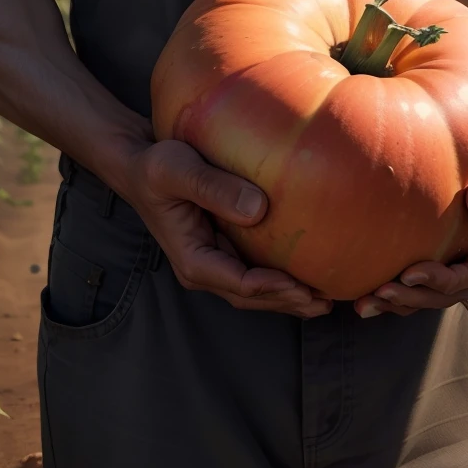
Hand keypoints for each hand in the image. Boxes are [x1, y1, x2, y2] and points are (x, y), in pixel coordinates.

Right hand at [121, 137, 331, 317]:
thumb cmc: (155, 166)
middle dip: (289, 302)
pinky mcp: (223, 248)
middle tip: (327, 302)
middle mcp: (203, 267)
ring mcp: (213, 260)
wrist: (139, 165)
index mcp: (192, 259)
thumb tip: (258, 208)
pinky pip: (254, 270)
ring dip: (289, 297)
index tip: (304, 286)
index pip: (240, 284)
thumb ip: (214, 187)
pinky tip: (306, 273)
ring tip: (326, 297)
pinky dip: (280, 277)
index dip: (274, 288)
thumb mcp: (177, 170)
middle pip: (252, 296)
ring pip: (255, 289)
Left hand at [353, 149, 467, 318]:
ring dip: (405, 302)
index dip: (440, 279)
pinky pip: (438, 283)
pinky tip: (379, 291)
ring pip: (441, 295)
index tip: (408, 274)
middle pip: (452, 295)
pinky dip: (409, 290)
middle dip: (414, 298)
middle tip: (377, 294)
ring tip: (367, 303)